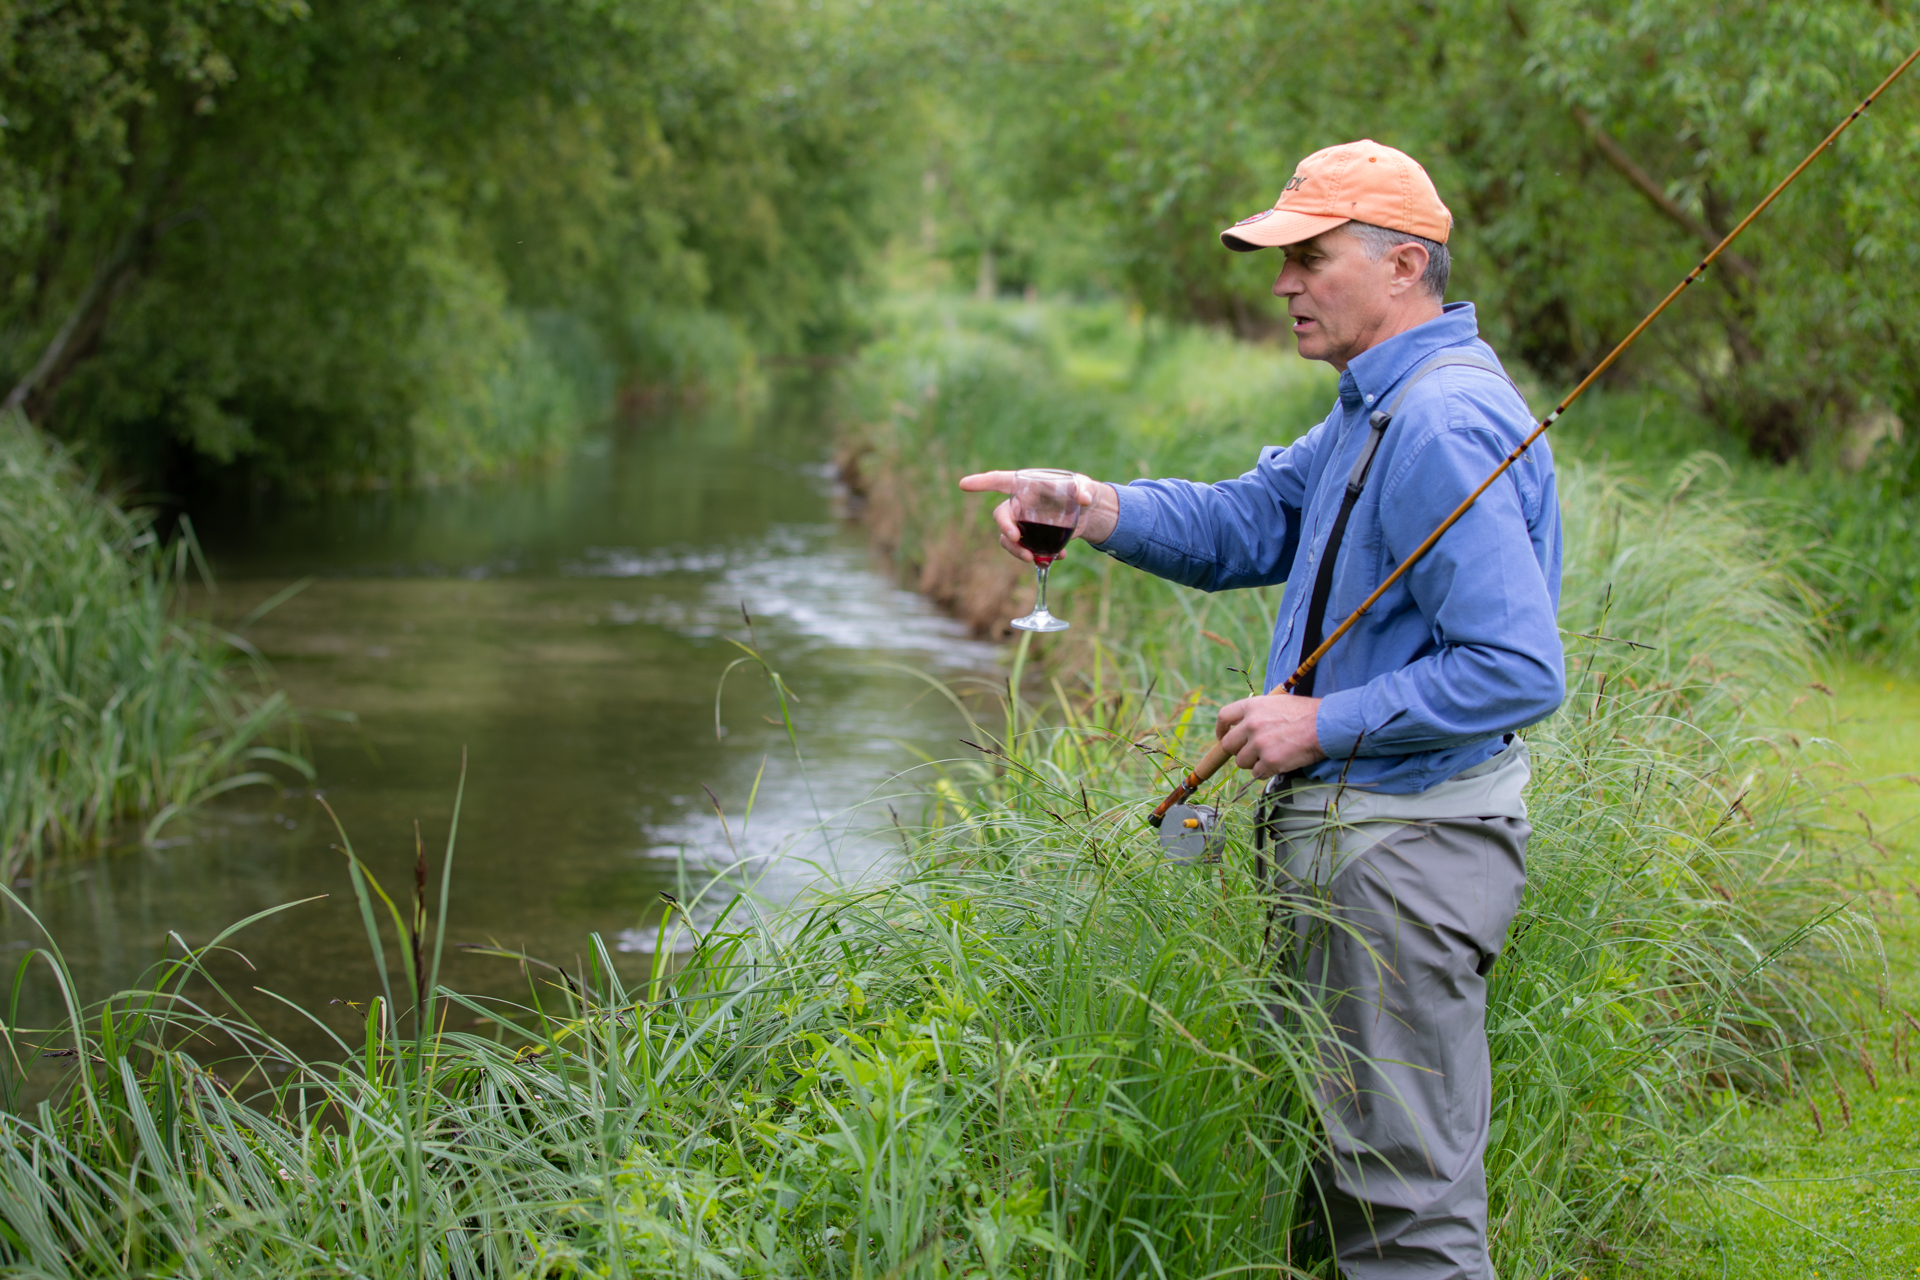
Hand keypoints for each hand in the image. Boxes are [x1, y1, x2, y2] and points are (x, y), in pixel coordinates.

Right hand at [957, 471, 1119, 563]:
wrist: (1090, 514)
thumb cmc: (1083, 492)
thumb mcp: (1086, 487)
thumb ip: (1084, 489)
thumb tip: (1084, 498)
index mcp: (1027, 485)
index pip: (1000, 481)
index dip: (981, 482)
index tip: (964, 485)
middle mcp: (1021, 504)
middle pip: (1001, 515)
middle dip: (1005, 527)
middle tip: (1015, 538)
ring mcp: (1025, 523)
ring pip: (1008, 538)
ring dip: (1016, 550)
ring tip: (1034, 559)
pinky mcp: (1034, 539)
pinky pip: (1026, 550)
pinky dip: (1039, 557)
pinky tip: (1059, 557)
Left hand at [1216, 694, 1326, 778]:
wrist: (1326, 725)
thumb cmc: (1306, 713)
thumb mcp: (1277, 703)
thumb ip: (1258, 713)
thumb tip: (1244, 727)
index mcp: (1252, 706)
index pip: (1224, 717)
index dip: (1221, 730)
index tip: (1223, 737)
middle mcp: (1251, 724)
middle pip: (1228, 744)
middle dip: (1238, 750)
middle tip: (1252, 752)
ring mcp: (1259, 744)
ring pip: (1241, 761)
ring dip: (1253, 762)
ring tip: (1270, 756)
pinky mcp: (1269, 761)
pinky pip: (1257, 773)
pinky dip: (1265, 772)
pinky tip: (1278, 764)